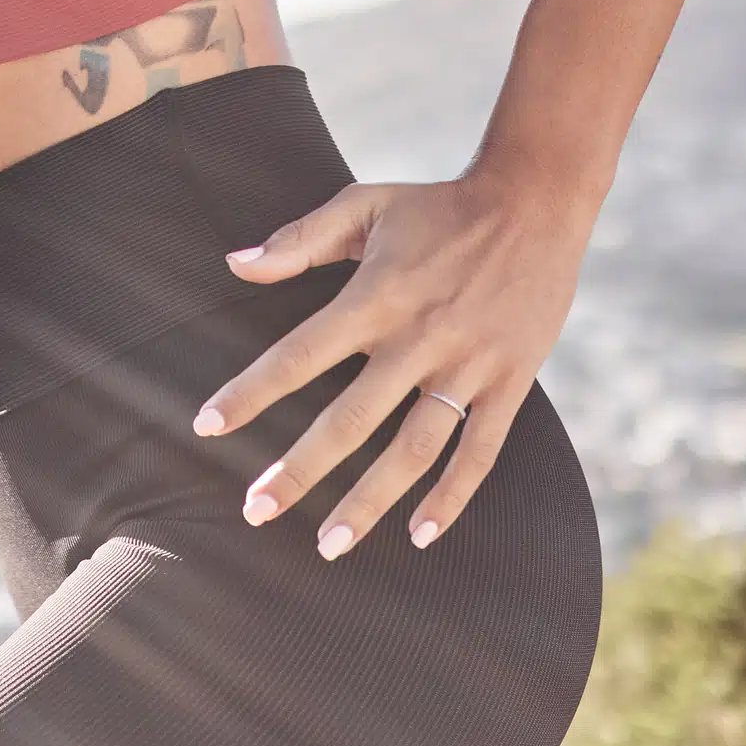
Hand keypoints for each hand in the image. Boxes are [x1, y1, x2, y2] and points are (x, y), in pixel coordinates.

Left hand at [190, 162, 596, 555]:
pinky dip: (451, 497)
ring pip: (414, 450)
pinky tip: (419, 534)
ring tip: (328, 544)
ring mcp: (468, 366)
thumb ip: (300, 240)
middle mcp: (419, 339)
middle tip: (256, 509)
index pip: (299, 355)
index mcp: (375, 298)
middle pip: (351, 419)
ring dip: (370, 501)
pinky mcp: (511, 382)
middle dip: (300, 469)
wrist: (538, 201)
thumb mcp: (365, 206)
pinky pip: (480, 452)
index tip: (207, 426)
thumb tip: (236, 264)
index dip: (252, 392)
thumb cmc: (437, 206)